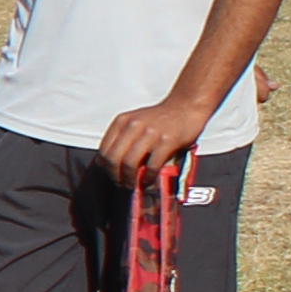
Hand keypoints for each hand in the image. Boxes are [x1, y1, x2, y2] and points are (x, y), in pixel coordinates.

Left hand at [98, 93, 213, 178]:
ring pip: (129, 163)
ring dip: (129, 179)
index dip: (105, 167)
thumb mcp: (136, 122)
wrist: (186, 106)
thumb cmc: (161, 118)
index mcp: (122, 121)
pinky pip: (151, 165)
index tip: (110, 175)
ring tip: (132, 185)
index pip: (104, 149)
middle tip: (121, 183)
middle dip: (115, 176)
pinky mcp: (166, 141)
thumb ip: (125, 139)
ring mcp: (150, 133)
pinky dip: (147, 177)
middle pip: (113, 158)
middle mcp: (133, 126)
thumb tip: (115, 166)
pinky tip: (147, 181)